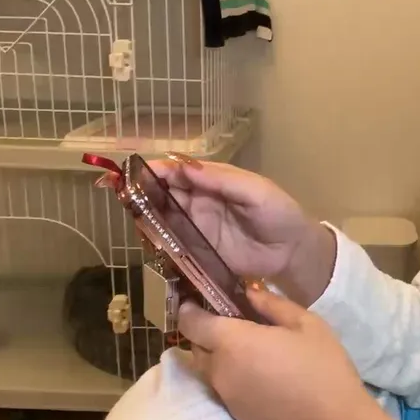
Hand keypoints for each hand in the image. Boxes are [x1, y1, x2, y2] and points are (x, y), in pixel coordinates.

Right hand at [149, 159, 336, 304]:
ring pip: (164, 219)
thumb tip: (185, 167)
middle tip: (126, 198)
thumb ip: (222, 179)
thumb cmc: (279, 213)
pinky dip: (159, 243)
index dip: (157, 170)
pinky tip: (148, 242)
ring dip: (147, 218)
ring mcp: (197, 228)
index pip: (178, 171)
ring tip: (133, 218)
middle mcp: (199, 202)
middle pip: (164, 194)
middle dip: (144, 194)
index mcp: (212, 181)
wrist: (293, 251)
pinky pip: (174, 245)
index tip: (135, 173)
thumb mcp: (255, 190)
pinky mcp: (198, 252)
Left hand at [179, 287, 419, 419]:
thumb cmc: (325, 371)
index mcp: (233, 343)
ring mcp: (227, 399)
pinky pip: (226, 390)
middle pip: (197, 348)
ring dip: (223, 357)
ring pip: (211, 370)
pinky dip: (236, 378)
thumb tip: (249, 293)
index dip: (191, 309)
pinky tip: (265, 377)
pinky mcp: (238, 419)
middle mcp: (221, 372)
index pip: (191, 322)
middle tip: (237, 323)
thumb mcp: (308, 325)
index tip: (203, 299)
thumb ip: (273, 305)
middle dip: (208, 333)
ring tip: (256, 350)